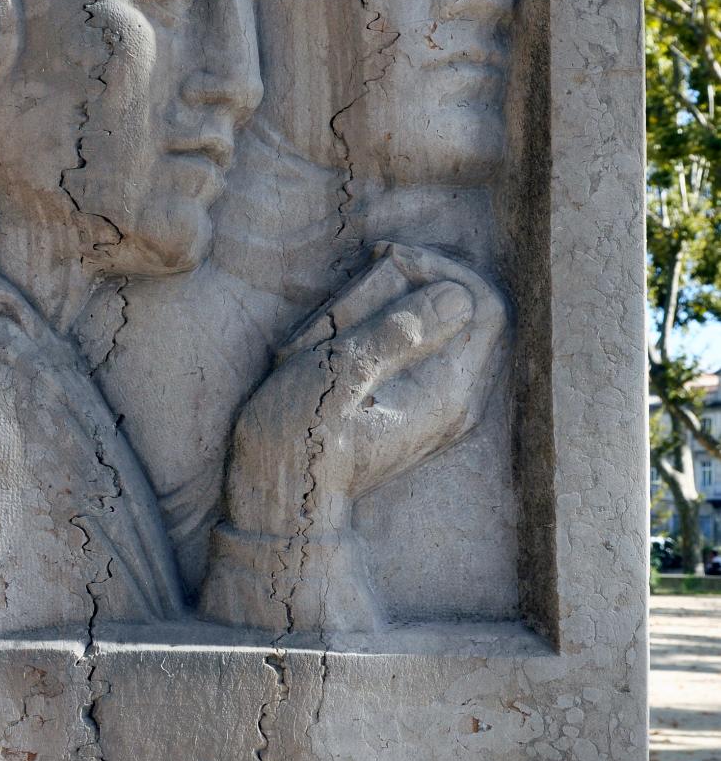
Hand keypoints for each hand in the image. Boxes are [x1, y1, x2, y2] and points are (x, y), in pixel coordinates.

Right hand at [200, 244, 507, 634]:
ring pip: (449, 330)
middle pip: (471, 314)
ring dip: (405, 302)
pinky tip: (354, 329)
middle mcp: (457, 403)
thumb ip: (395, 334)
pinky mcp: (421, 413)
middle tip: (371, 269)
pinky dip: (397, 328)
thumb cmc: (296, 436)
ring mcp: (442, 410)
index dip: (442, 268)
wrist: (279, 501)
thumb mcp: (336, 373)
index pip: (482, 304)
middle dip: (424, 280)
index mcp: (447, 392)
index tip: (390, 259)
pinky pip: (430, 352)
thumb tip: (455, 297)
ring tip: (353, 303)